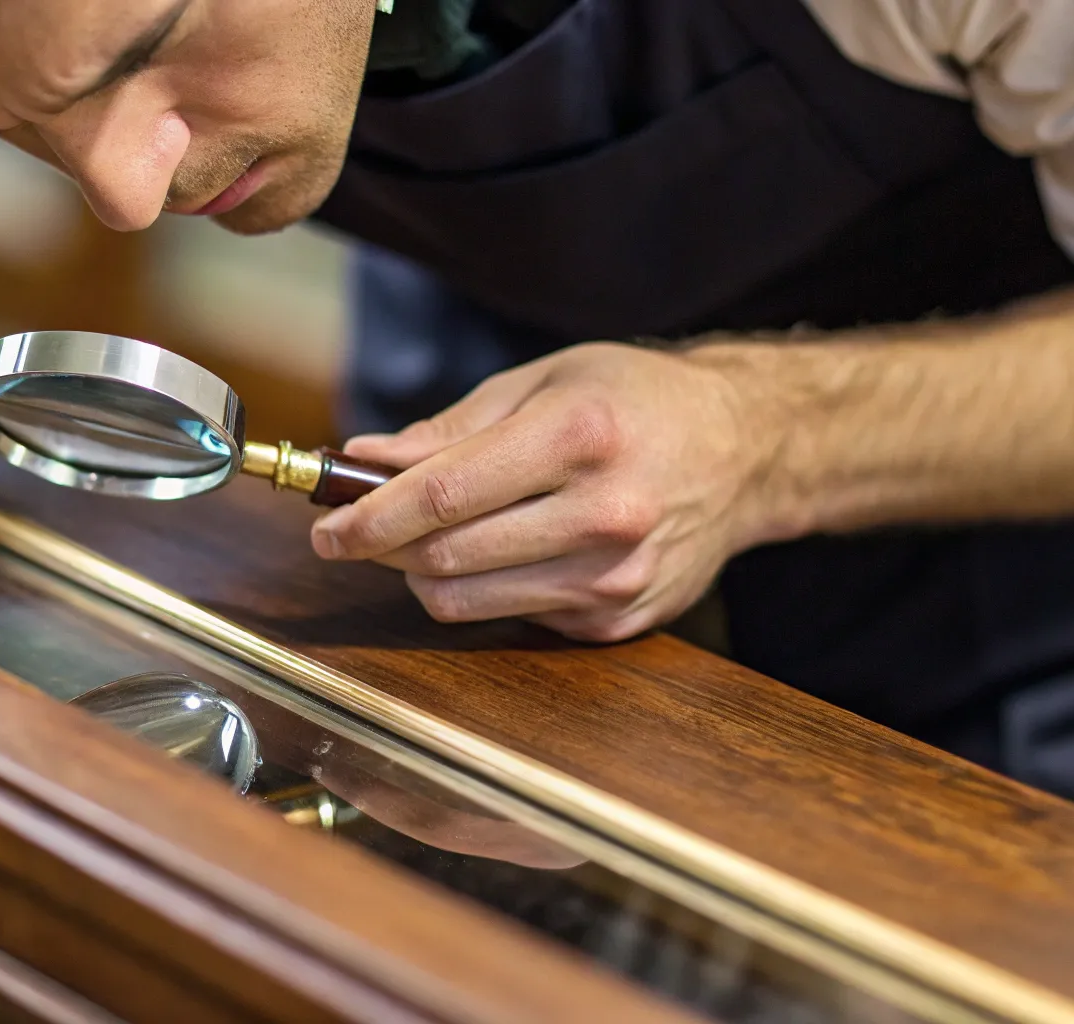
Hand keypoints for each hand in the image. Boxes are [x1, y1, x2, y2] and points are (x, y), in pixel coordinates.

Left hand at [310, 342, 779, 642]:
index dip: (367, 519)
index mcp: (578, 436)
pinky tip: (509, 550)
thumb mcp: (543, 383)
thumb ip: (448, 430)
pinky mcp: (617, 618)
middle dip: (383, 548)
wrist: (748, 450)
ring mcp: (613, 575)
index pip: (440, 496)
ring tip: (430, 536)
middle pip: (445, 556)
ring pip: (467, 602)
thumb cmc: (638, 401)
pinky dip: (487, 589)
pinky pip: (512, 617)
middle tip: (360, 527)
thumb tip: (364, 461)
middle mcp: (603, 512)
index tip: (325, 527)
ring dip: (425, 574)